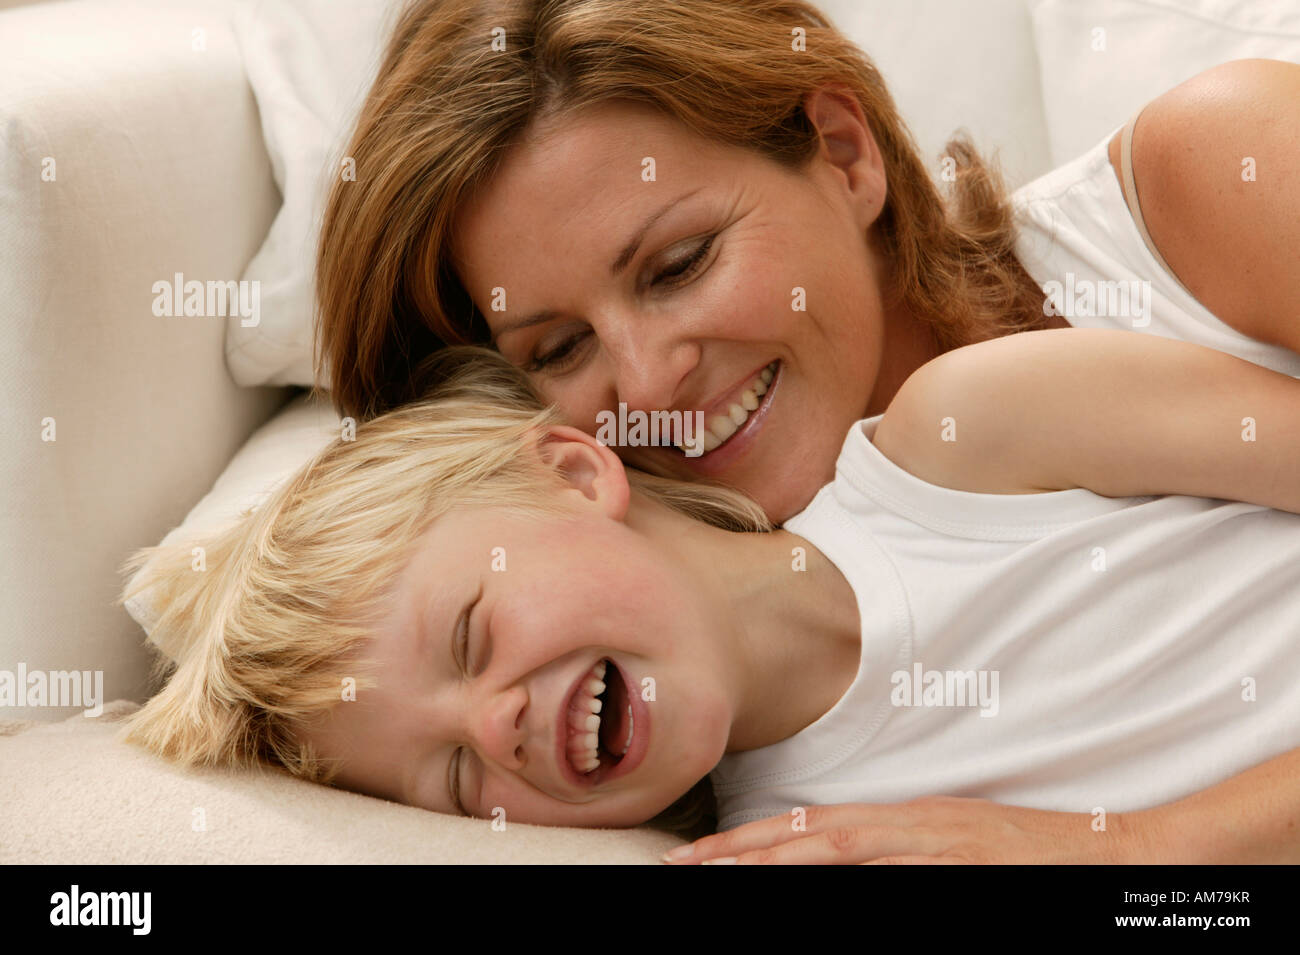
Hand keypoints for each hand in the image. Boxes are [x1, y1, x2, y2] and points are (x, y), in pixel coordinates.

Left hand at [662, 795, 1154, 864]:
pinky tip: (807, 878)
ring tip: (717, 873)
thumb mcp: (953, 847)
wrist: (1116, 856)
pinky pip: (891, 876)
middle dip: (740, 854)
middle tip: (682, 868)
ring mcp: (936, 847)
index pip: (812, 828)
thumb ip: (898, 852)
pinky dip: (846, 875)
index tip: (700, 857)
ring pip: (839, 851)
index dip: (751, 841)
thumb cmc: (1032, 856)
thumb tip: (836, 858)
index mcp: (905, 822)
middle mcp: (912, 828)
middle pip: (810, 837)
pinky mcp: (963, 867)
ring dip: (775, 862)